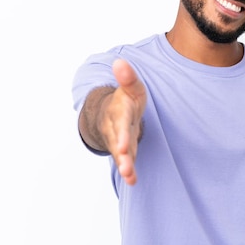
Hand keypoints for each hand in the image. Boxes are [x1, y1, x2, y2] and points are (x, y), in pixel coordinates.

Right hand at [100, 59, 146, 184]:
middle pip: (118, 141)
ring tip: (129, 175)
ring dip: (124, 165)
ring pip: (120, 154)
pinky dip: (129, 172)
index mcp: (119, 112)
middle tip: (124, 164)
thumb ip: (127, 77)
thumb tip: (120, 62)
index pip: (121, 122)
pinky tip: (133, 181)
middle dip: (121, 153)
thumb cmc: (125, 99)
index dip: (121, 134)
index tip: (122, 146)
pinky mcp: (123, 151)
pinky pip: (125, 162)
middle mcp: (116, 128)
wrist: (111, 111)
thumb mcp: (130, 87)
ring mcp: (118, 141)